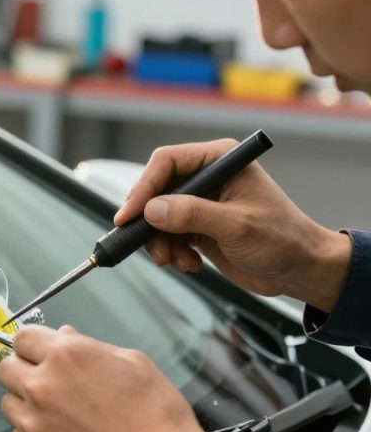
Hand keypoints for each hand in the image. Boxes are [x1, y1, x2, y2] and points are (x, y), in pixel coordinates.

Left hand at [0, 325, 209, 431]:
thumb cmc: (157, 416)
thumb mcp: (132, 362)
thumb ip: (89, 346)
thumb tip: (64, 337)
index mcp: (66, 356)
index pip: (22, 337)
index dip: (33, 345)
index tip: (41, 353)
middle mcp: (41, 386)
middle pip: (6, 369)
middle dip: (24, 371)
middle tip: (47, 383)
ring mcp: (33, 424)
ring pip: (9, 404)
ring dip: (26, 405)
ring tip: (57, 415)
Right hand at [114, 138, 350, 311]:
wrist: (299, 271)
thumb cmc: (283, 240)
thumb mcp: (236, 226)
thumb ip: (192, 215)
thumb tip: (152, 210)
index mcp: (221, 160)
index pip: (167, 162)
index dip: (144, 187)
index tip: (130, 215)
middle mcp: (207, 176)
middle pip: (156, 190)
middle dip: (149, 221)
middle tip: (150, 244)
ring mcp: (201, 202)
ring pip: (156, 216)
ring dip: (159, 242)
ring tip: (174, 260)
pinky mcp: (197, 226)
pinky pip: (166, 235)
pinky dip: (170, 252)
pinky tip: (189, 263)